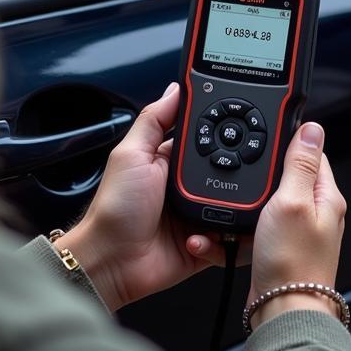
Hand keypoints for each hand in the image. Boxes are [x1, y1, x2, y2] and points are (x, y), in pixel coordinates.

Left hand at [57, 83, 234, 310]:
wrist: (112, 262)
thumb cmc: (114, 209)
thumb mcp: (131, 154)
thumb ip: (154, 119)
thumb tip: (176, 88)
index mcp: (171, 161)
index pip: (206, 139)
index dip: (222, 133)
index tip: (238, 128)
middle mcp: (189, 187)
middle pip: (228, 171)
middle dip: (234, 174)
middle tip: (225, 180)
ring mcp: (199, 216)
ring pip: (236, 205)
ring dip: (229, 209)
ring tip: (213, 212)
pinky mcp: (207, 244)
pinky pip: (231, 239)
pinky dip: (222, 239)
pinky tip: (200, 237)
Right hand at [247, 122, 345, 330]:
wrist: (283, 311)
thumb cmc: (292, 262)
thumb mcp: (292, 200)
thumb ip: (300, 163)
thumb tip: (312, 128)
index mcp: (327, 196)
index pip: (310, 153)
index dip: (286, 143)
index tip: (265, 141)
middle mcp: (317, 213)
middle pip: (287, 176)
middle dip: (263, 174)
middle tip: (246, 178)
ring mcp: (299, 232)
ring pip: (269, 202)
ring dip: (249, 203)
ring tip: (237, 208)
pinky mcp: (281, 248)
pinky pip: (260, 225)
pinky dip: (244, 225)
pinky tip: (233, 230)